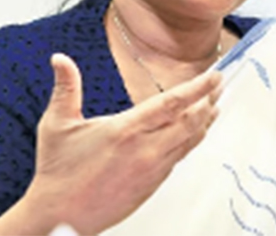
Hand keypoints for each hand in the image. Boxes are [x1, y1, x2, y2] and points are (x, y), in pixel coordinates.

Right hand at [0, 53, 221, 235]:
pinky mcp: (152, 185)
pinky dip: (190, 142)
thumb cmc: (58, 172)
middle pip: (191, 122)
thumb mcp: (57, 124)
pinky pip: (179, 158)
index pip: (172, 103)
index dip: (198, 87)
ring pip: (189, 141)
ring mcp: (152, 169)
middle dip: (209, 101)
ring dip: (204, 122)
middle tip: (219, 85)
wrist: (60, 216)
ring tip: (214, 107)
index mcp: (126, 130)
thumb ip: (65, 87)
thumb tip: (60, 58)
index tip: (214, 76)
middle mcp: (145, 150)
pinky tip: (193, 134)